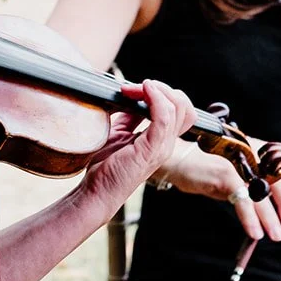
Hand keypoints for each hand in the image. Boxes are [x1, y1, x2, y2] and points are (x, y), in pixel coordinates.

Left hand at [81, 79, 195, 204]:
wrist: (96, 192)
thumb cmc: (106, 168)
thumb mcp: (119, 133)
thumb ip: (130, 117)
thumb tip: (131, 97)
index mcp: (161, 140)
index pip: (179, 109)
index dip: (161, 92)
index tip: (134, 89)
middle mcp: (166, 143)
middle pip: (184, 106)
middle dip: (161, 88)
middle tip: (135, 88)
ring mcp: (161, 147)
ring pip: (177, 108)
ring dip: (157, 90)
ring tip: (137, 88)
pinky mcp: (150, 150)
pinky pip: (163, 117)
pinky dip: (155, 98)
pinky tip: (143, 91)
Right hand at [160, 142, 280, 244]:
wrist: (179, 160)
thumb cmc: (209, 167)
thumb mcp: (239, 170)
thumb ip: (256, 179)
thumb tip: (276, 202)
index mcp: (258, 147)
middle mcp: (252, 152)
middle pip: (280, 178)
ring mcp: (239, 163)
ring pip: (263, 192)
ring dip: (271, 218)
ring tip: (275, 234)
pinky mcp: (225, 175)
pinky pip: (244, 200)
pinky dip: (251, 218)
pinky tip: (255, 231)